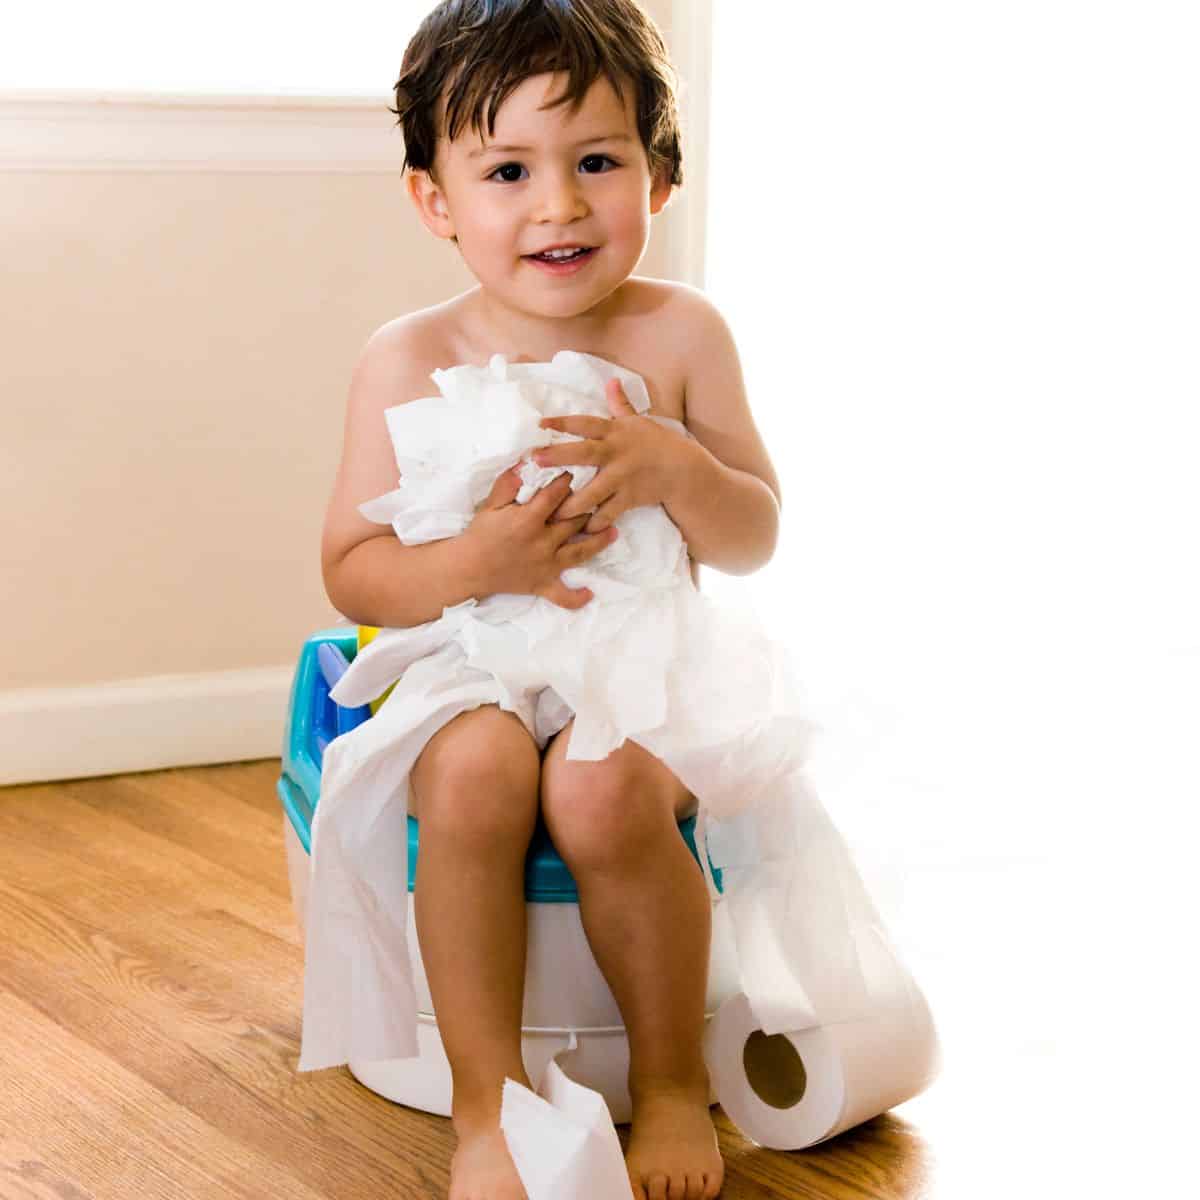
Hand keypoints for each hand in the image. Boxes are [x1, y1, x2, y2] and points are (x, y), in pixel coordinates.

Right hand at [463, 465, 618, 609]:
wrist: (467, 568)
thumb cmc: (479, 533)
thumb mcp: (491, 503)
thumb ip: (509, 483)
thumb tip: (526, 463)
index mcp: (529, 520)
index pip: (556, 496)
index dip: (567, 481)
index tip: (575, 472)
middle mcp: (542, 543)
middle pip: (574, 521)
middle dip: (587, 507)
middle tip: (600, 495)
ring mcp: (545, 565)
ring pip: (580, 552)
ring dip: (598, 542)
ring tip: (614, 531)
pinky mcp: (542, 585)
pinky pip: (562, 596)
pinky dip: (576, 597)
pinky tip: (590, 594)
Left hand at [532, 380, 690, 531]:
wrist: (682, 470)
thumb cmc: (657, 443)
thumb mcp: (638, 421)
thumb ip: (620, 404)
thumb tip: (611, 380)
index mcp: (615, 432)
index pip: (584, 424)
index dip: (562, 422)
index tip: (539, 424)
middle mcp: (616, 453)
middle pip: (584, 453)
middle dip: (559, 455)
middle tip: (535, 459)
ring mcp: (622, 478)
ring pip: (593, 492)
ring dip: (572, 503)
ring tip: (552, 513)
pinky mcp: (629, 498)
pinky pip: (609, 513)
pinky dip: (595, 523)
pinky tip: (580, 531)